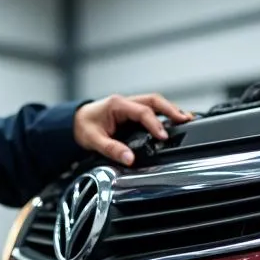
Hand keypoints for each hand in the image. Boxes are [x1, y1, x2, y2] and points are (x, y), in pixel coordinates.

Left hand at [73, 93, 193, 166]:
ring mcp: (129, 105)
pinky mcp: (131, 112)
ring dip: (170, 110)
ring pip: (155, 103)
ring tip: (185, 120)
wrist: (73, 122)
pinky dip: (163, 114)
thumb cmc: (83, 127)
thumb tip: (129, 159)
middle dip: (171, 110)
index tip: (163, 137)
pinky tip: (172, 121)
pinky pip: (151, 109)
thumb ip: (112, 149)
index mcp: (117, 105)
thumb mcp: (94, 140)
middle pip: (154, 100)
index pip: (142, 111)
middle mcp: (125, 102)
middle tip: (185, 120)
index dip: (155, 124)